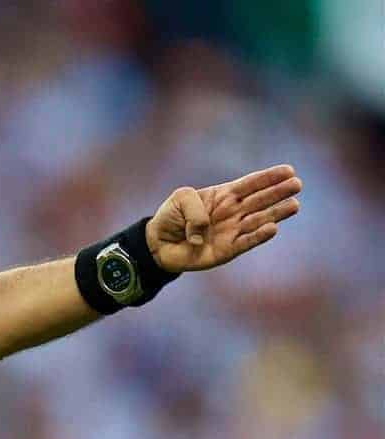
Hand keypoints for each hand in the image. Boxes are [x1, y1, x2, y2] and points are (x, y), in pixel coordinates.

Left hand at [147, 164, 301, 272]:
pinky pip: (246, 242)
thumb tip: (206, 230)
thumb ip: (195, 209)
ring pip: (259, 220)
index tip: (289, 170)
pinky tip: (273, 228)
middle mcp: (233, 212)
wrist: (159, 243)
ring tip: (294, 205)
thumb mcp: (181, 199)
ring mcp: (232, 231)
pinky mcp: (227, 250)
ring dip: (277, 213)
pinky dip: (258, 236)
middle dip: (279, 192)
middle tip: (297, 184)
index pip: (251, 184)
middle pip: (260, 200)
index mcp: (224, 195)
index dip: (269, 177)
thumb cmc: (171, 217)